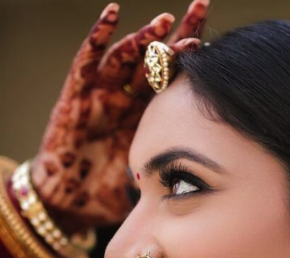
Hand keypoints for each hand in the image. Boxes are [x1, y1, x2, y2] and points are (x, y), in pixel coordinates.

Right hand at [30, 1, 209, 233]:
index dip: (194, 60)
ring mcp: (101, 96)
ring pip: (126, 58)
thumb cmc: (109, 195)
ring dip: (146, 38)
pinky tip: (113, 15)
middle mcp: (126, 100)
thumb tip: (215, 184)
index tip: (220, 41)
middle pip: (156, 60)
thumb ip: (175, 174)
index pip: (174, 80)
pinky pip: (86, 62)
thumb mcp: (151, 181)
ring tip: (166, 21)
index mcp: (147, 118)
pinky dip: (98, 37)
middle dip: (178, 35)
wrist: (69, 206)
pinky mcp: (75, 97)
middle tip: (202, 7)